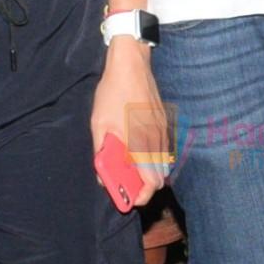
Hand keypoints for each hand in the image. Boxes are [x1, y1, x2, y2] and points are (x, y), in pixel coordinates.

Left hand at [92, 42, 174, 208]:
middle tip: (128, 185)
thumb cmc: (113, 93)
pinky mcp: (164, 123)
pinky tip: (138, 150)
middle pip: (159, 177)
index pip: (150, 182)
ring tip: (131, 168)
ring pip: (162, 163)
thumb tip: (102, 174)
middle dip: (145, 185)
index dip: (141, 195)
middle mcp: (156, 140)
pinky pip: (163, 149)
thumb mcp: (100, 123)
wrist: (132, 64)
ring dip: (149, 171)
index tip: (130, 199)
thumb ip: (103, 151)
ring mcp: (162, 131)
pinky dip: (153, 157)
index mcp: (140, 143)